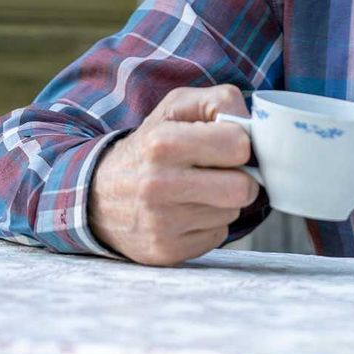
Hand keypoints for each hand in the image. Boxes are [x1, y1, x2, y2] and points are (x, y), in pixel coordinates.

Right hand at [87, 85, 260, 265]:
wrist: (98, 195)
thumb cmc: (151, 144)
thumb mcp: (177, 106)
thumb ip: (221, 102)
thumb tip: (255, 128)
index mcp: (162, 143)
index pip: (239, 145)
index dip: (239, 143)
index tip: (225, 143)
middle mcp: (158, 185)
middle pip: (243, 188)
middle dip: (240, 177)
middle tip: (219, 171)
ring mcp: (161, 223)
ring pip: (232, 213)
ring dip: (222, 201)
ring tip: (194, 190)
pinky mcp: (166, 251)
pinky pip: (217, 236)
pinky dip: (209, 223)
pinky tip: (185, 212)